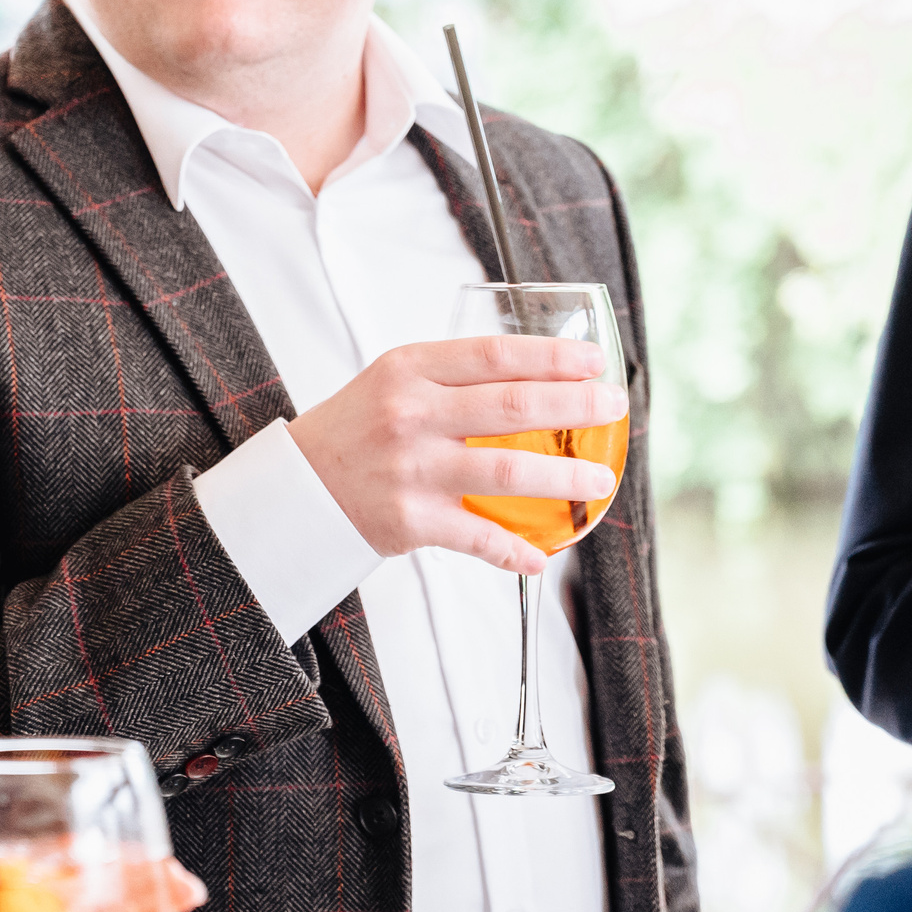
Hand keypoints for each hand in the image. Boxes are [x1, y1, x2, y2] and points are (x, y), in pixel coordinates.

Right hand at [287, 335, 625, 574]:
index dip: (552, 356)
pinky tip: (543, 556)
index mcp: (410, 370)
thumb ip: (456, 376)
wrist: (298, 487)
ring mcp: (411, 469)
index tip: (595, 360)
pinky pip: (477, 538)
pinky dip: (515, 551)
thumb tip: (544, 377)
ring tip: (599, 482)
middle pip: (510, 406)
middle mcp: (410, 415)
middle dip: (575, 407)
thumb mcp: (396, 380)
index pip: (494, 355)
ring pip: (506, 472)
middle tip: (614, 407)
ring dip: (563, 478)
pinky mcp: (409, 521)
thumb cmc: (360, 428)